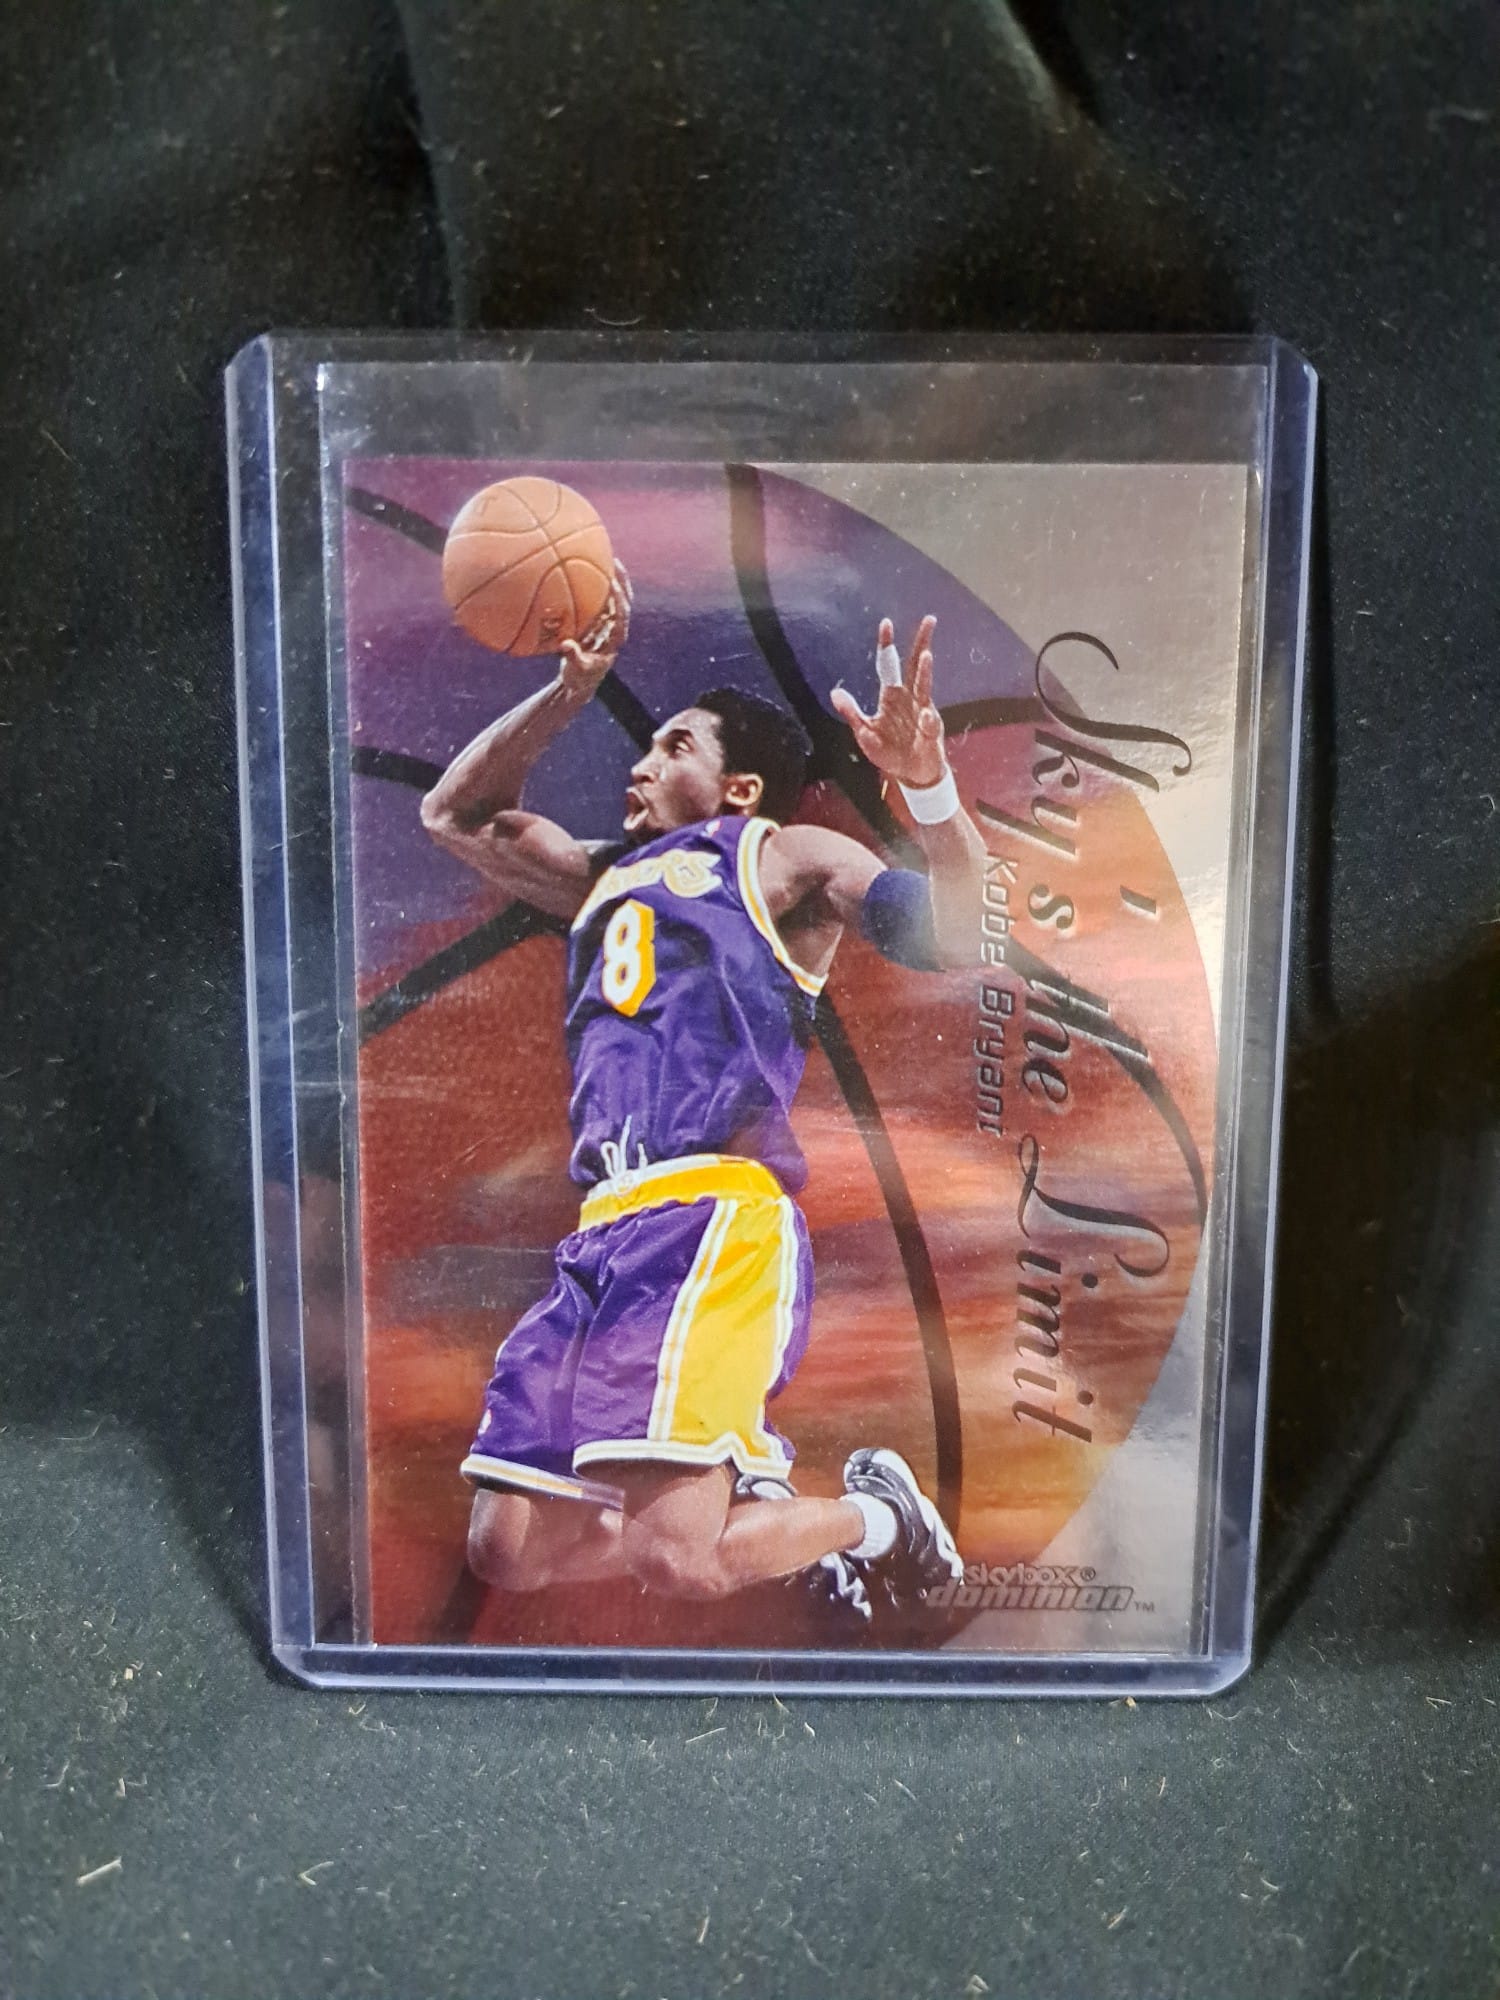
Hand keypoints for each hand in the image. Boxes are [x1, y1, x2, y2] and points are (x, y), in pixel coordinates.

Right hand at [559, 558, 632, 697]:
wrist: (580, 683)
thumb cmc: (580, 678)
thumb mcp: (577, 670)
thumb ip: (574, 657)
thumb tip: (567, 645)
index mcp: (615, 640)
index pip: (621, 616)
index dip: (619, 600)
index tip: (612, 583)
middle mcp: (615, 629)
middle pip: (624, 602)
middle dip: (622, 581)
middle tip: (614, 560)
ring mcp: (608, 625)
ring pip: (615, 599)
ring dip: (612, 579)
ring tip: (605, 557)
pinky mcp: (599, 623)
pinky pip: (601, 601)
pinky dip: (597, 586)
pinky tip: (587, 570)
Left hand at [830, 615, 945, 788]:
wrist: (910, 774)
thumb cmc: (888, 751)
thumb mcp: (864, 733)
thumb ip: (851, 713)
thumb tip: (835, 692)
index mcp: (891, 696)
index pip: (888, 664)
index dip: (887, 644)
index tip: (886, 623)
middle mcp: (909, 698)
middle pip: (915, 665)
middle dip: (921, 643)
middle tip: (928, 620)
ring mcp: (923, 712)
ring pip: (925, 687)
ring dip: (925, 673)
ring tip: (926, 656)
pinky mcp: (932, 731)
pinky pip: (930, 723)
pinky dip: (928, 720)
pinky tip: (927, 716)